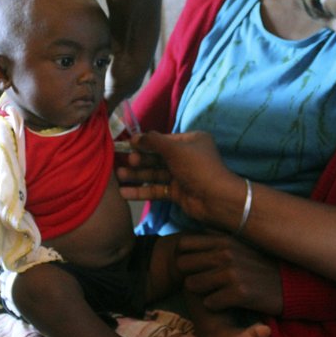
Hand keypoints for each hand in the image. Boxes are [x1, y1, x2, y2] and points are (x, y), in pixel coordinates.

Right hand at [116, 131, 244, 226]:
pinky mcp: (177, 193)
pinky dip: (142, 191)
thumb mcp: (175, 149)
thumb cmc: (198, 168)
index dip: (145, 142)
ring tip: (118, 176)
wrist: (216, 199)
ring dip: (137, 175)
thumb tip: (135, 137)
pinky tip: (125, 192)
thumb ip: (154, 141)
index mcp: (191, 141)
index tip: (127, 144)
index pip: (164, 140)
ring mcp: (181, 176)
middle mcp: (186, 157)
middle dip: (139, 160)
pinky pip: (156, 189)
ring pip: (155, 174)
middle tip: (123, 161)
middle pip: (157, 157)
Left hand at [177, 233, 282, 314]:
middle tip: (203, 281)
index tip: (194, 265)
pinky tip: (227, 302)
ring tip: (215, 291)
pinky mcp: (239, 293)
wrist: (288, 285)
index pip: (184, 244)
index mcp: (224, 238)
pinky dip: (215, 305)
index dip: (185, 256)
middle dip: (190, 274)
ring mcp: (232, 272)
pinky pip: (209, 303)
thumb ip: (219, 234)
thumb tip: (200, 224)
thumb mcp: (242, 242)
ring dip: (201, 291)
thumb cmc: (261, 264)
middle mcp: (226, 252)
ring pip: (193, 285)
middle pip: (183, 265)